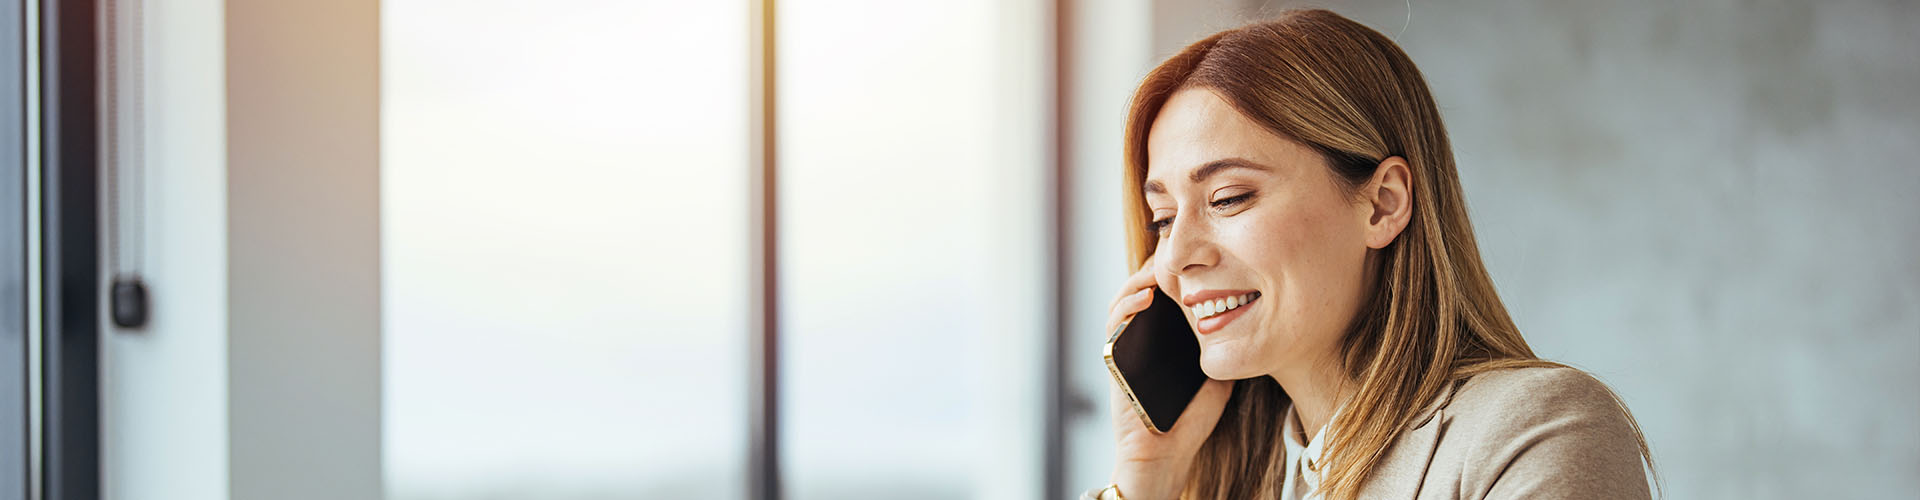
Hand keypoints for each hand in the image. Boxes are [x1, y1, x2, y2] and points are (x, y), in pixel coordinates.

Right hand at [1102, 254, 1234, 499]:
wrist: (1165, 453)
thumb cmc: (1189, 419)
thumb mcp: (1217, 376)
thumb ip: (1222, 351)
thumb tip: (1245, 326)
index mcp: (1166, 338)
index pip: (1169, 294)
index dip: (1179, 272)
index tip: (1200, 257)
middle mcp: (1143, 336)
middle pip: (1145, 288)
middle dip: (1159, 266)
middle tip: (1179, 250)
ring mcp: (1125, 344)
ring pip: (1126, 298)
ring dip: (1142, 278)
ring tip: (1161, 266)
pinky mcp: (1112, 356)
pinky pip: (1114, 322)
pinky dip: (1127, 304)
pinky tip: (1146, 297)